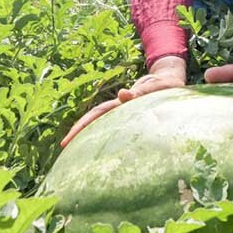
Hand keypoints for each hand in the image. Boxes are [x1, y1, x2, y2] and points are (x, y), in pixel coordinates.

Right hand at [59, 56, 186, 147]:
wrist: (169, 79)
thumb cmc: (163, 84)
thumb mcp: (155, 86)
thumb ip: (141, 91)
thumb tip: (122, 95)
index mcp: (122, 103)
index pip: (97, 115)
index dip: (81, 126)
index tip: (67, 140)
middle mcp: (120, 108)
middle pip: (94, 119)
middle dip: (78, 132)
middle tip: (63, 147)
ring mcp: (125, 112)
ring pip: (102, 124)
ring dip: (89, 136)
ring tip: (76, 153)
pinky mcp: (133, 116)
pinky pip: (115, 128)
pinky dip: (104, 137)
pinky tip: (100, 150)